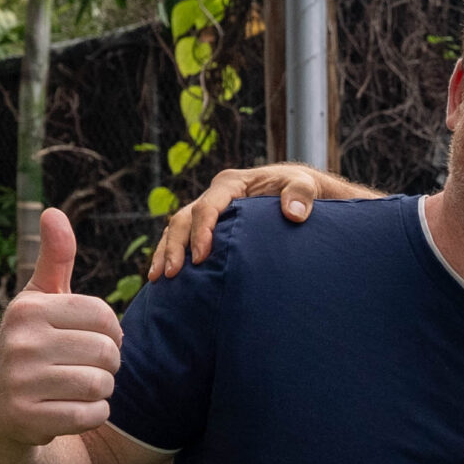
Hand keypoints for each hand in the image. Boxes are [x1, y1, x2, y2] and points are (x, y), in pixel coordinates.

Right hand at [0, 208, 122, 444]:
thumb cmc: (29, 344)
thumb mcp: (38, 300)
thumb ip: (54, 259)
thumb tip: (53, 212)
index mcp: (28, 310)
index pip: (103, 315)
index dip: (110, 332)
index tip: (93, 340)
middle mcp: (19, 342)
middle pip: (106, 352)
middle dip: (107, 364)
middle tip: (86, 368)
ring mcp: (20, 382)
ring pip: (100, 385)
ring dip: (100, 390)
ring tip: (76, 388)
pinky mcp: (25, 419)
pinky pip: (90, 415)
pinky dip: (92, 414)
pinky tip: (70, 409)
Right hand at [149, 163, 356, 280]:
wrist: (298, 191)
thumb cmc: (301, 189)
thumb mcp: (306, 186)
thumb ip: (301, 195)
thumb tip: (294, 213)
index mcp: (231, 184)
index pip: (207, 207)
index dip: (201, 231)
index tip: (201, 257)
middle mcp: (214, 195)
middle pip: (184, 218)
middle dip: (174, 246)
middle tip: (171, 274)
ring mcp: (209, 209)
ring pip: (178, 228)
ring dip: (166, 252)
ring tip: (157, 278)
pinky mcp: (209, 225)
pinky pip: (184, 238)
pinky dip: (172, 254)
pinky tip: (165, 278)